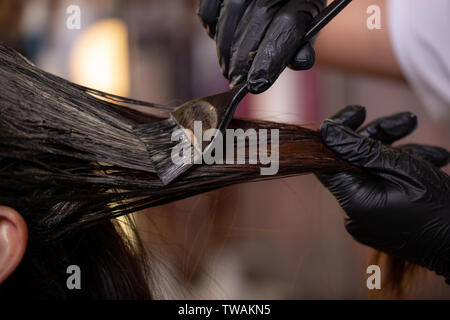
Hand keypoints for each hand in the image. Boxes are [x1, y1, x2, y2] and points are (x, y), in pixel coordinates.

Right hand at [197, 0, 325, 92]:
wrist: (274, 3)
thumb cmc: (289, 16)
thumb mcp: (303, 28)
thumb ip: (301, 45)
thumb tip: (301, 61)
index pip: (288, 25)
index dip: (270, 58)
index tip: (257, 83)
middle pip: (256, 22)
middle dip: (243, 59)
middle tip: (237, 82)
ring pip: (230, 15)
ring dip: (226, 50)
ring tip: (229, 70)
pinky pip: (209, 10)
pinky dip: (212, 29)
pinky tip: (219, 41)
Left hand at [317, 105, 449, 281]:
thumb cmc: (439, 208)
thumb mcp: (401, 167)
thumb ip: (359, 148)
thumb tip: (326, 131)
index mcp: (353, 200)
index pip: (328, 159)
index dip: (340, 132)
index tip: (358, 111)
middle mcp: (355, 212)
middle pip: (354, 162)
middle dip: (380, 138)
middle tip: (407, 121)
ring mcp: (369, 217)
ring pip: (373, 172)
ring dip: (401, 154)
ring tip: (434, 154)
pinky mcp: (383, 219)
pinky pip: (385, 187)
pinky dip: (405, 173)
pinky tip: (433, 163)